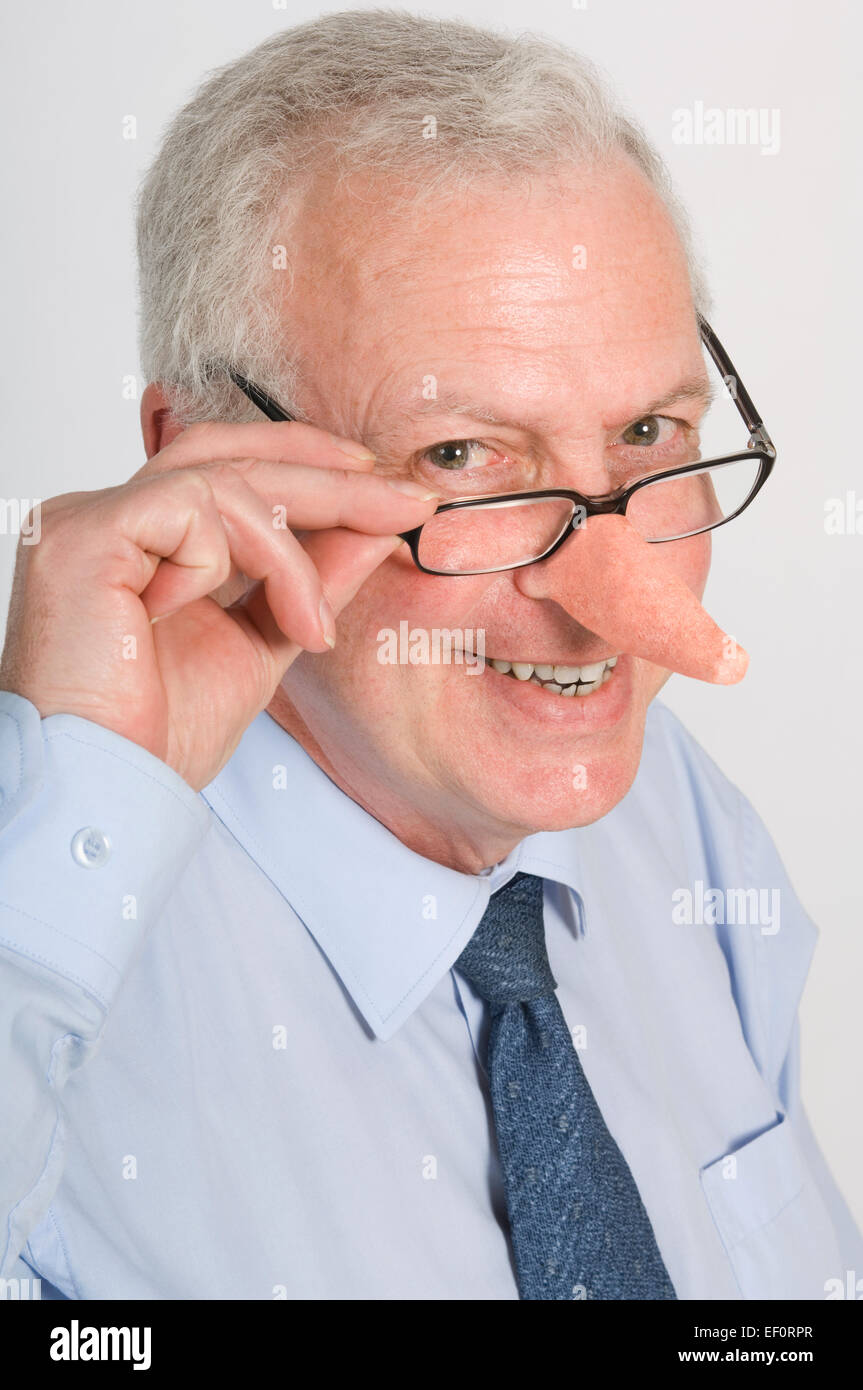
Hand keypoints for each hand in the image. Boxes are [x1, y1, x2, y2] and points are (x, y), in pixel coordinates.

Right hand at [0, 420, 437, 789]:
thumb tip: (374, 530)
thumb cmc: (159, 734)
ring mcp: (88, 519)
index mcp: (143, 539)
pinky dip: (225, 560)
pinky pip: (189, 508)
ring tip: (311, 628)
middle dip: (332, 480)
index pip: (231, 467)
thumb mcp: (262, 644)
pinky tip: (207, 615)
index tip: (388, 488)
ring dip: (291, 556)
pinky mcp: (82, 534)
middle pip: (233, 457)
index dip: (310, 465)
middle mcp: (109, 516)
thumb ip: (308, 583)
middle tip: (405, 503)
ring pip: (224, 483)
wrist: (111, 790)